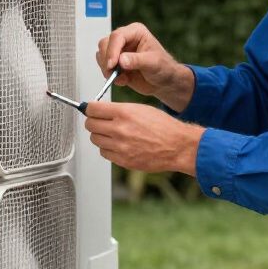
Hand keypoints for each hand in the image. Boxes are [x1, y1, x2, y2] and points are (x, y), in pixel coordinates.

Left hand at [84, 101, 203, 175]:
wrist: (177, 146)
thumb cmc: (163, 126)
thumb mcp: (141, 109)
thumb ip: (119, 109)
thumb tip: (101, 110)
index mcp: (124, 113)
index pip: (92, 109)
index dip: (90, 109)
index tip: (91, 110)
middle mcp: (119, 129)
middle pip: (90, 125)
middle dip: (93, 122)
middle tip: (100, 122)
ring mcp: (120, 146)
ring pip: (95, 139)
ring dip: (100, 136)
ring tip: (112, 134)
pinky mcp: (122, 160)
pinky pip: (104, 153)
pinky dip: (108, 148)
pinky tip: (118, 144)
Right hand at [96, 22, 194, 111]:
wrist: (163, 82)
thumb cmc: (163, 68)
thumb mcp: (153, 63)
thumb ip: (137, 60)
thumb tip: (121, 60)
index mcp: (135, 32)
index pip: (117, 36)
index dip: (112, 50)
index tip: (112, 65)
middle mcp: (125, 39)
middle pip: (105, 44)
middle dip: (107, 60)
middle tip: (113, 73)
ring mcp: (118, 51)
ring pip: (101, 55)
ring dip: (107, 69)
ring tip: (122, 78)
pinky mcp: (114, 63)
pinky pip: (103, 66)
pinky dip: (110, 75)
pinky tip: (123, 80)